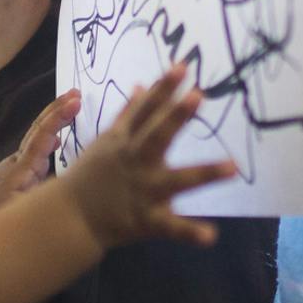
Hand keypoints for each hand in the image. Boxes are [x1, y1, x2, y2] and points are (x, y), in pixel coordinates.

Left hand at [0, 88, 79, 212]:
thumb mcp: (13, 209)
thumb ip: (32, 200)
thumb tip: (56, 189)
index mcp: (25, 167)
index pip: (42, 137)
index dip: (57, 120)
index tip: (74, 104)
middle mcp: (25, 157)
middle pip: (41, 128)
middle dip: (58, 109)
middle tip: (77, 93)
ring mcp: (26, 158)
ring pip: (41, 131)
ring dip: (57, 114)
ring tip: (74, 99)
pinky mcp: (28, 161)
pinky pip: (42, 139)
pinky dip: (54, 127)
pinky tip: (65, 124)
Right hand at [59, 63, 234, 248]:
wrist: (69, 217)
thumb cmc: (92, 175)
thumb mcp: (106, 141)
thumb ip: (128, 115)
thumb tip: (140, 85)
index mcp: (125, 141)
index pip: (146, 110)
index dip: (163, 88)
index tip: (182, 67)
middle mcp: (135, 162)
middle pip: (157, 136)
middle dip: (176, 117)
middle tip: (198, 96)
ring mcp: (143, 191)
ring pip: (176, 181)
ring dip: (203, 173)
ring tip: (233, 166)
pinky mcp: (147, 221)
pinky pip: (171, 228)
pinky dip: (190, 233)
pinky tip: (211, 235)